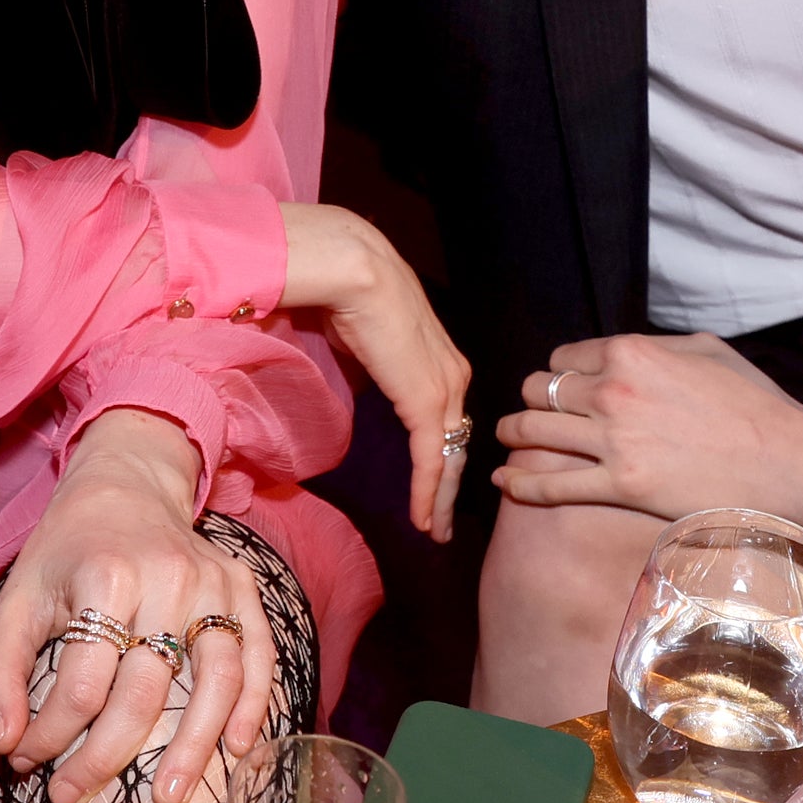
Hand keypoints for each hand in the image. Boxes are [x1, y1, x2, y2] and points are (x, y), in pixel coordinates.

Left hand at [0, 409, 271, 802]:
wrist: (125, 482)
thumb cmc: (65, 551)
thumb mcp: (16, 600)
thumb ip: (1, 673)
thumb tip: (7, 744)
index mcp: (105, 577)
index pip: (82, 683)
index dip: (51, 735)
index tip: (25, 761)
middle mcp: (166, 578)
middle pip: (144, 692)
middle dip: (105, 757)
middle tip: (73, 797)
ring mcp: (213, 582)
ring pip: (216, 679)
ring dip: (195, 747)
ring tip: (168, 799)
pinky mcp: (242, 587)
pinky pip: (258, 654)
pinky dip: (255, 703)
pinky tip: (239, 748)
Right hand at [282, 204, 472, 542]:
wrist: (352, 270)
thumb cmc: (346, 295)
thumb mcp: (363, 343)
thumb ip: (373, 370)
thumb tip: (364, 386)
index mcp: (440, 360)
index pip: (447, 420)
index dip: (441, 457)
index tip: (434, 487)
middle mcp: (453, 376)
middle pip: (456, 445)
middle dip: (449, 488)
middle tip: (441, 525)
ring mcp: (445, 390)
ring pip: (449, 458)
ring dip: (439, 499)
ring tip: (433, 531)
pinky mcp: (427, 402)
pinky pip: (431, 459)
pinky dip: (427, 492)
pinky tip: (421, 520)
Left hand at [492, 332, 802, 525]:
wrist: (783, 460)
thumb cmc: (754, 403)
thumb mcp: (707, 349)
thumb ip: (656, 344)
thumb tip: (624, 351)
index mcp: (632, 352)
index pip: (566, 356)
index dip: (560, 370)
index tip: (560, 385)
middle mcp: (613, 391)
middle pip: (540, 390)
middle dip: (531, 398)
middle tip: (526, 409)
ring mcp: (613, 441)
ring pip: (533, 431)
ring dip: (512, 432)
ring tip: (504, 437)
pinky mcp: (619, 486)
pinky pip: (552, 484)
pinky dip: (520, 482)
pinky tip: (504, 480)